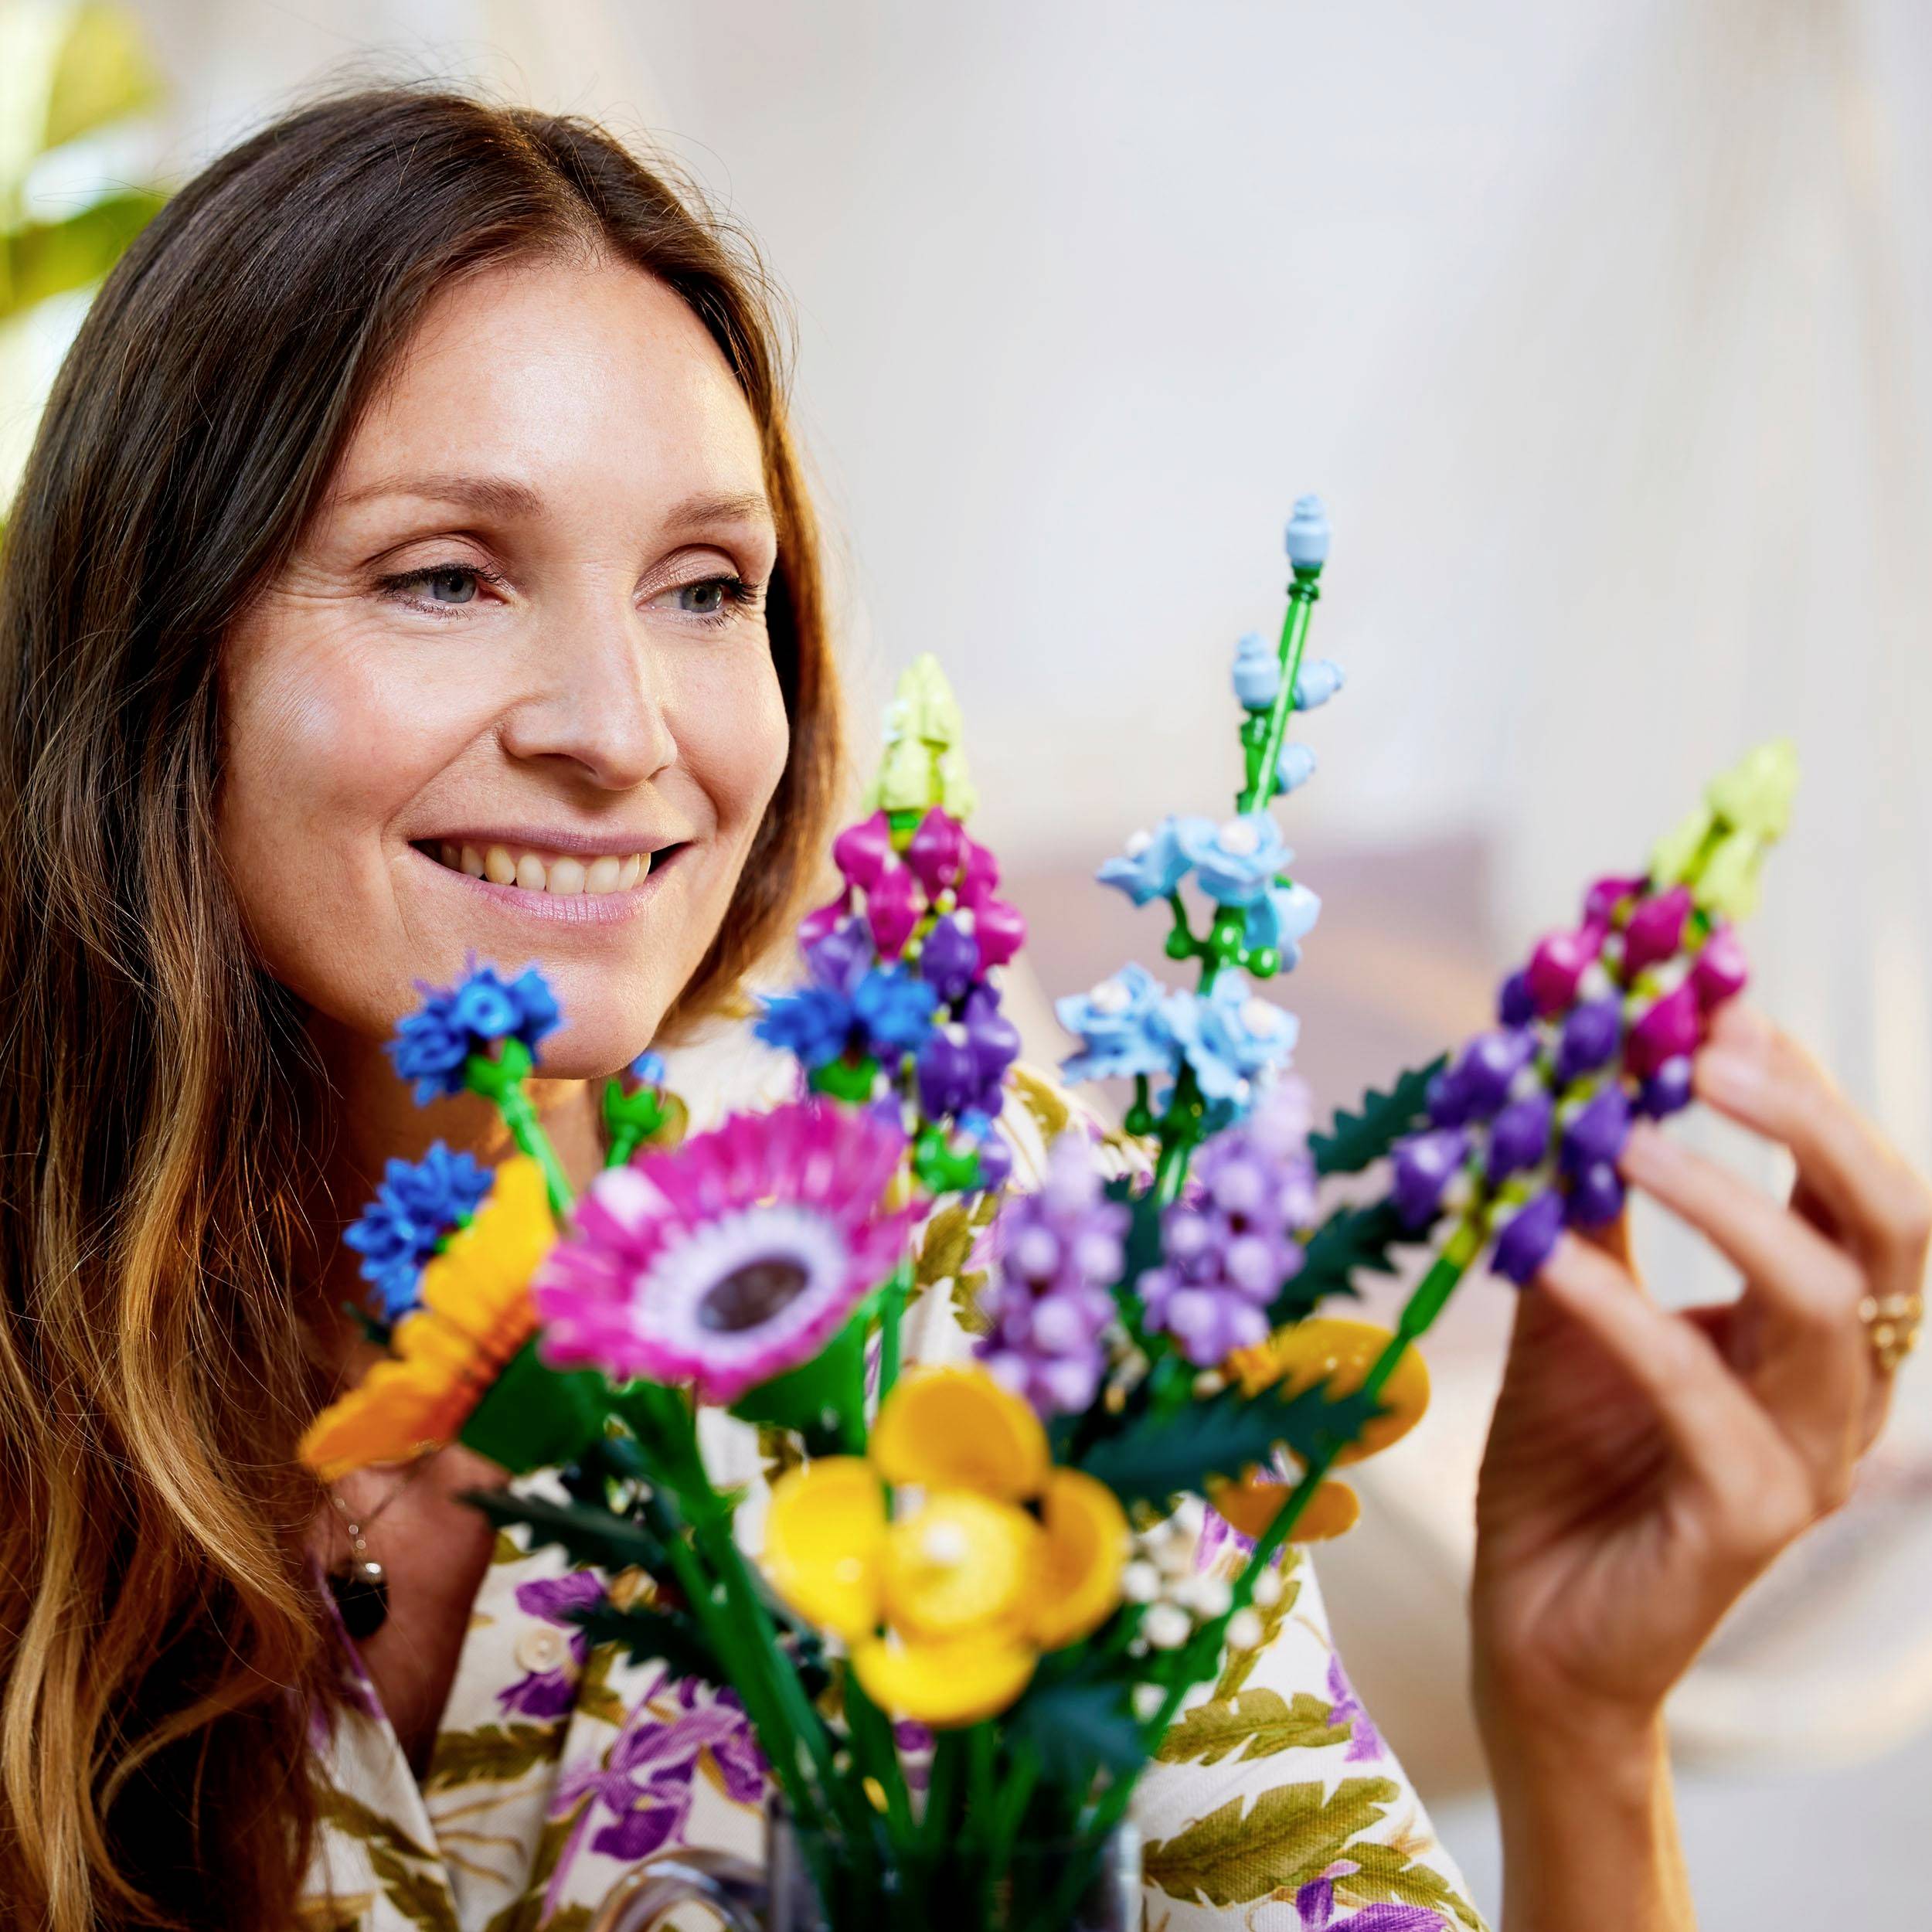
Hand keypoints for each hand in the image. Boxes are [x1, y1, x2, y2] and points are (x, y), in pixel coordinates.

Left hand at [1470, 1000, 1929, 1733]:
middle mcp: (1844, 1387)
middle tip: (1704, 1046)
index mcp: (1820, 1326)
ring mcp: (1811, 1458)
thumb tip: (1568, 1065)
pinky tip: (1539, 1249)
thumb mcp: (1578, 1299)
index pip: (1855, 1181)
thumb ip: (1590, 1200)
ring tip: (1616, 1132)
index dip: (1797, 1082)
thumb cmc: (1569, 1459)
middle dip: (1806, 1119)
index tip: (1708, 995)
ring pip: (1819, 1301)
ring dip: (1719, 1199)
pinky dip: (1620, 1304)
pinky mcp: (1748, 1518)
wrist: (1536, 1624)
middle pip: (1888, 1225)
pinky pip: (1698, 1390)